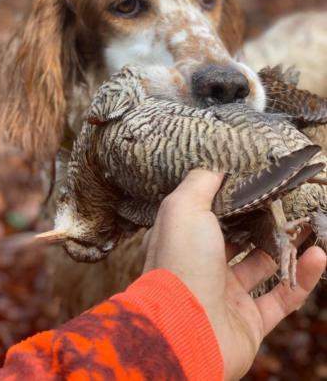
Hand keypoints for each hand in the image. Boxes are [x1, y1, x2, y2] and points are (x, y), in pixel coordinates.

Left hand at [143, 170, 325, 380]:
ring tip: (307, 224)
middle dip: (263, 220)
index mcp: (186, 239)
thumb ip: (201, 182)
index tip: (257, 181)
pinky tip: (318, 255)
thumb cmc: (181, 262)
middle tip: (286, 202)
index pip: (211, 213)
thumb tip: (217, 164)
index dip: (233, 198)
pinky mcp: (250, 322)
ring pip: (263, 266)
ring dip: (287, 246)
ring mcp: (227, 294)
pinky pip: (283, 297)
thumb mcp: (184, 207)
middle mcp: (204, 266)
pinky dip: (302, 277)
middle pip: (239, 238)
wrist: (184, 332)